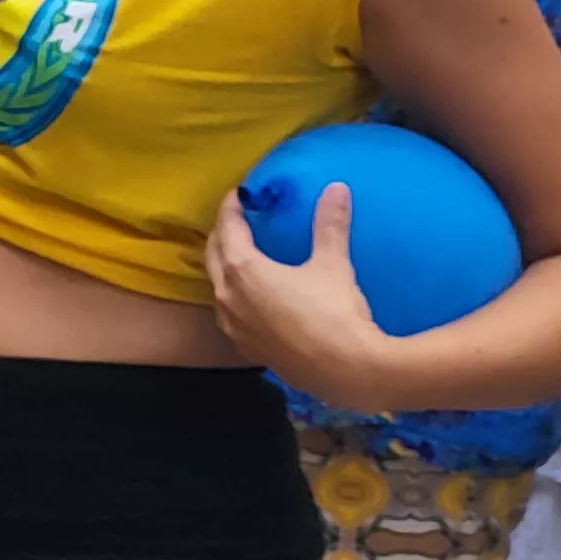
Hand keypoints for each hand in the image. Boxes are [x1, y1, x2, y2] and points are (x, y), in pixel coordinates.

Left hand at [206, 186, 402, 409]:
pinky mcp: (246, 348)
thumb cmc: (335, 312)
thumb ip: (329, 224)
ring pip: (217, 287)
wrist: (346, 371)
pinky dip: (233, 298)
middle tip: (237, 221)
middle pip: (214, 255)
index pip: (228, 228)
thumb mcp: (332, 264)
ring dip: (223, 267)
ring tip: (239, 256)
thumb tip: (336, 188)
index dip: (232, 208)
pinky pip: (229, 315)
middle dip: (223, 234)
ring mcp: (233, 326)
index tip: (239, 195)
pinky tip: (248, 300)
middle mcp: (227, 296)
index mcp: (242, 270)